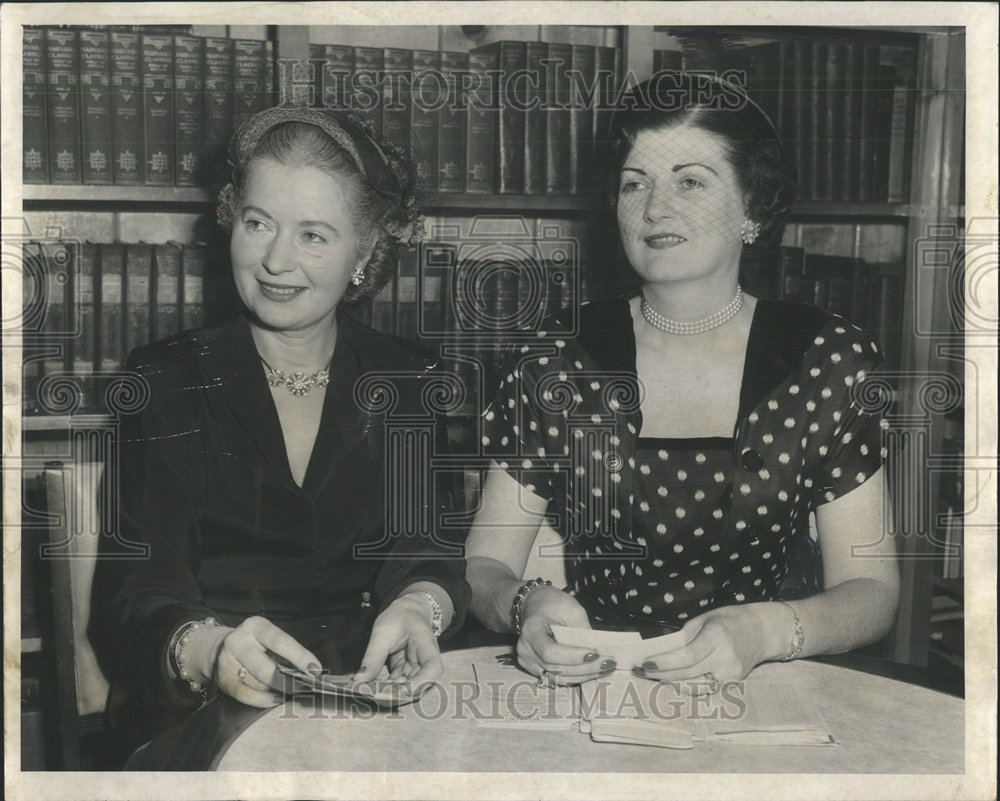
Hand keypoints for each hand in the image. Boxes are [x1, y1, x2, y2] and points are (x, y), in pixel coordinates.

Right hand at [209, 616, 321, 707]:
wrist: (218, 648)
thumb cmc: (256, 644)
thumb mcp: (269, 639)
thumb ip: (285, 654)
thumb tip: (308, 674)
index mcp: (256, 626)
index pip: (280, 642)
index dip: (300, 656)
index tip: (316, 670)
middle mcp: (238, 641)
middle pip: (265, 669)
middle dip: (287, 682)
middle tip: (303, 688)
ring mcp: (227, 662)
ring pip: (257, 684)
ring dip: (276, 691)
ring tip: (291, 691)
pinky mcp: (223, 680)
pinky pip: (246, 695)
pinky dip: (264, 700)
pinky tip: (276, 699)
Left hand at [351, 592, 441, 695]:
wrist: (406, 613)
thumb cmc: (399, 617)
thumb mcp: (382, 632)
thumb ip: (373, 656)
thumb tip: (359, 679)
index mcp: (426, 645)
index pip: (433, 668)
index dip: (420, 682)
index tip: (400, 689)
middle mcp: (426, 662)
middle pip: (420, 685)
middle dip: (397, 694)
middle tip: (372, 694)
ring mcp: (417, 670)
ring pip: (407, 690)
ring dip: (389, 694)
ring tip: (368, 692)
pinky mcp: (406, 674)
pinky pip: (397, 687)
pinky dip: (384, 690)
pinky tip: (370, 689)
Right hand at [517, 587, 614, 684]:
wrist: (533, 605)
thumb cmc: (551, 604)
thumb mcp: (570, 608)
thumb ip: (582, 629)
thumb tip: (599, 651)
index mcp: (531, 631)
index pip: (550, 652)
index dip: (573, 657)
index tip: (595, 653)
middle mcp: (525, 651)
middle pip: (557, 668)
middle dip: (586, 668)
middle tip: (609, 663)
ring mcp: (529, 663)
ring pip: (560, 677)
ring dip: (585, 675)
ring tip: (607, 668)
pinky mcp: (536, 670)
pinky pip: (558, 678)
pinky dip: (578, 675)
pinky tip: (595, 671)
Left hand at [635, 604, 772, 693]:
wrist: (761, 631)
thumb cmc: (728, 620)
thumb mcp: (704, 619)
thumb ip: (684, 637)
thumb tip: (660, 651)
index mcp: (717, 637)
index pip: (687, 656)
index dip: (664, 663)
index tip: (645, 663)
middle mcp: (725, 659)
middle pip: (687, 673)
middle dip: (660, 674)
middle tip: (640, 671)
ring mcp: (731, 674)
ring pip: (694, 686)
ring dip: (671, 683)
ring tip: (653, 676)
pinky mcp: (733, 684)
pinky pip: (705, 688)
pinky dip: (687, 685)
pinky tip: (674, 680)